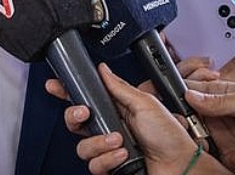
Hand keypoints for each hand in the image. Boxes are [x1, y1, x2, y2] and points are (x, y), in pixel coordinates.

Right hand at [48, 64, 228, 174]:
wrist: (180, 165)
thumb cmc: (169, 135)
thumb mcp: (146, 103)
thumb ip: (120, 87)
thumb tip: (103, 70)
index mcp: (116, 109)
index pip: (86, 98)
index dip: (67, 92)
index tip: (54, 85)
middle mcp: (108, 128)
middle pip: (75, 122)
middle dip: (74, 116)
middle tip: (85, 112)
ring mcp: (108, 149)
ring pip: (82, 146)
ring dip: (99, 142)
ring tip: (119, 140)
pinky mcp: (111, 167)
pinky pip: (94, 165)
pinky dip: (108, 159)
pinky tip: (123, 155)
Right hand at [183, 80, 234, 174]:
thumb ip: (222, 99)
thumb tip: (190, 96)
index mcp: (224, 98)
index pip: (193, 94)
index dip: (181, 100)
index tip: (179, 108)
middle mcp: (222, 119)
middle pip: (192, 124)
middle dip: (191, 130)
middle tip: (201, 134)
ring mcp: (228, 140)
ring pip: (203, 147)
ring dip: (210, 150)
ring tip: (228, 151)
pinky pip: (219, 164)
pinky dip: (228, 164)